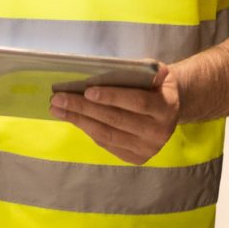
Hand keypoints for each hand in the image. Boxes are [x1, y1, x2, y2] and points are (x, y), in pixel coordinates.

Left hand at [51, 68, 181, 164]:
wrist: (171, 109)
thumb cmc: (156, 86)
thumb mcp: (156, 73)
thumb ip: (143, 70)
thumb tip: (116, 68)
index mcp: (166, 107)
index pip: (137, 102)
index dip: (111, 97)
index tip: (87, 91)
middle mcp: (159, 132)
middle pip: (116, 120)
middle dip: (84, 108)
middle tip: (58, 98)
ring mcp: (148, 148)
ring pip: (107, 135)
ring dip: (79, 120)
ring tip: (57, 109)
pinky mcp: (137, 158)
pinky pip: (107, 144)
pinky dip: (87, 129)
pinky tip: (73, 118)